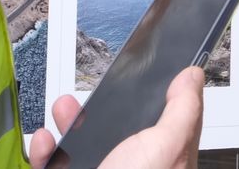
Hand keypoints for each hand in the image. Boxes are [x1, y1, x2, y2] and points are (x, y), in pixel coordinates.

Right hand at [29, 65, 204, 168]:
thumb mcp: (167, 147)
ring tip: (63, 108)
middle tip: (92, 95)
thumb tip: (192, 78)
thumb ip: (182, 112)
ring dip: (69, 125)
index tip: (141, 78)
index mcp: (162, 162)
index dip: (154, 101)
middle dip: (101, 110)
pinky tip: (46, 143)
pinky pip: (56, 166)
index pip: (164, 126)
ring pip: (83, 149)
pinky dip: (47, 153)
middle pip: (118, 134)